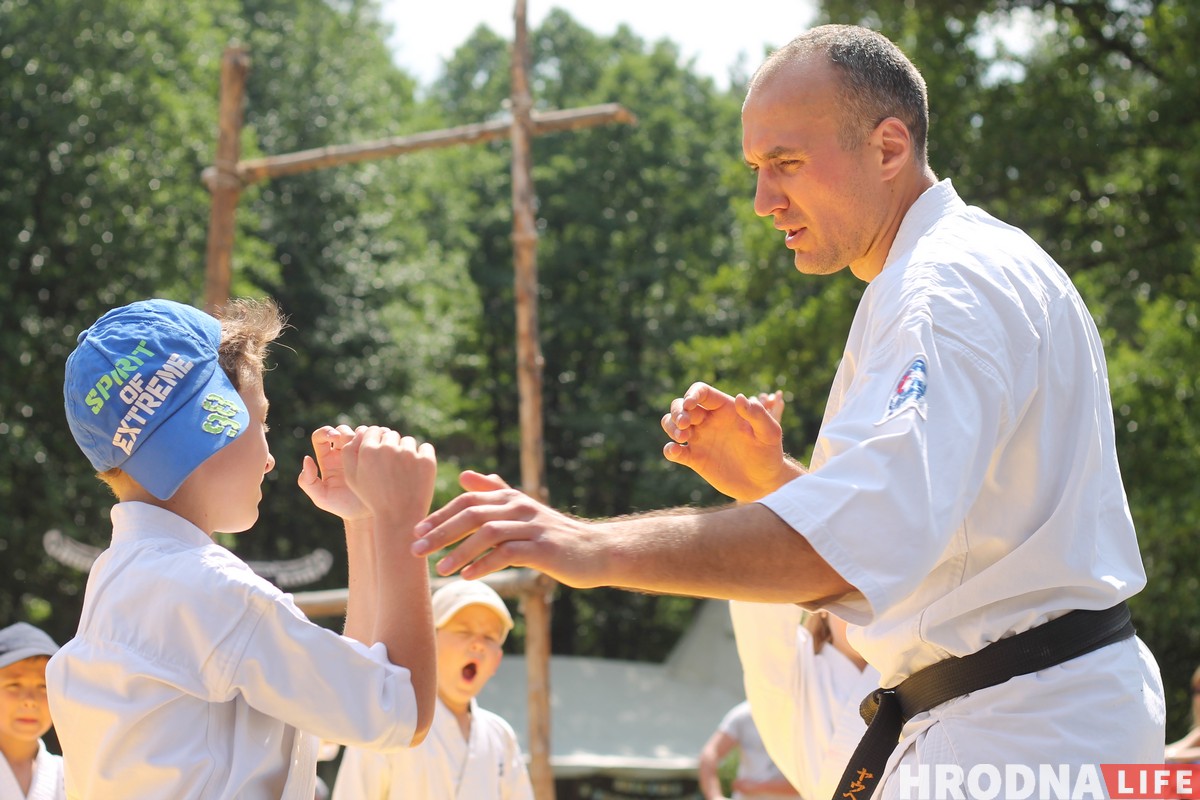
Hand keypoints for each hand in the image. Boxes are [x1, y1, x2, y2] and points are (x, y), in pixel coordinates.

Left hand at [298, 425, 370, 521]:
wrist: (366, 514)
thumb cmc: (342, 507)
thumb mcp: (321, 498)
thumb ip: (307, 482)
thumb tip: (307, 459)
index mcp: (326, 459)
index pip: (320, 437)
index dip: (326, 432)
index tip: (334, 438)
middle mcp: (342, 454)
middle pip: (341, 430)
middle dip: (346, 432)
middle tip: (353, 442)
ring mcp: (359, 454)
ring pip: (359, 432)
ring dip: (363, 434)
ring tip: (368, 446)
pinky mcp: (374, 455)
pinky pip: (375, 439)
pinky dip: (376, 437)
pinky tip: (379, 446)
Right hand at [341, 426, 436, 523]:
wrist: (399, 518)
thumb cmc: (373, 499)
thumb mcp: (353, 479)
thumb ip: (349, 453)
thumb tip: (359, 431)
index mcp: (368, 450)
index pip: (373, 430)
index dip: (376, 441)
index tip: (380, 454)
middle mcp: (388, 448)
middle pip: (390, 435)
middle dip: (390, 446)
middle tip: (391, 468)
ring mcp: (409, 453)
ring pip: (408, 441)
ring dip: (406, 451)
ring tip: (403, 473)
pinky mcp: (427, 460)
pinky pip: (425, 447)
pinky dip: (422, 456)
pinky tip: (417, 471)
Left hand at [411, 470, 607, 585]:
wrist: (595, 551)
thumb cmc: (554, 535)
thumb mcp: (523, 510)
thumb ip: (494, 493)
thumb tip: (464, 476)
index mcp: (511, 498)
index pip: (467, 501)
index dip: (440, 515)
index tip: (417, 532)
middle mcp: (519, 507)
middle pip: (472, 514)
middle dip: (441, 532)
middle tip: (416, 550)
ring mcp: (532, 527)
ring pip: (487, 533)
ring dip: (459, 552)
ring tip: (440, 570)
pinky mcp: (543, 548)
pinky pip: (508, 554)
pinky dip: (485, 564)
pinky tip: (467, 576)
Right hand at [661, 382, 796, 501]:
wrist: (764, 483)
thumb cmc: (770, 454)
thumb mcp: (770, 433)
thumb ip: (758, 414)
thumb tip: (740, 397)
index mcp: (725, 409)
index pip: (702, 392)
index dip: (692, 393)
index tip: (690, 404)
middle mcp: (709, 421)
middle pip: (681, 406)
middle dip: (677, 411)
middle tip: (684, 424)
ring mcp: (700, 439)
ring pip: (672, 424)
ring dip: (670, 427)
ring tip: (682, 438)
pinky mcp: (695, 459)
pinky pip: (674, 450)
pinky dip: (670, 450)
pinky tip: (676, 452)